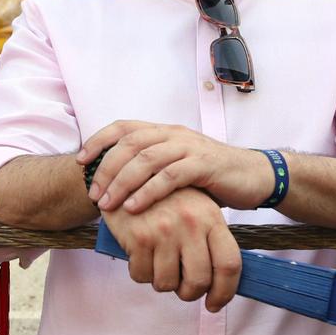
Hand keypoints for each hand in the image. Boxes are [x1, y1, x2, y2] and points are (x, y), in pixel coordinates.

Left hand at [83, 121, 273, 214]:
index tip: (80, 162)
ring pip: (147, 159)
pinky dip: (149, 191)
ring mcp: (190, 147)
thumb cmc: (211, 177)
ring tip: (107, 204)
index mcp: (164, 131)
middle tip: (93, 193)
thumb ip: (152, 171)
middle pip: (130, 143)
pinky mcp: (205, 165)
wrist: (255, 176)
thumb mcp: (177, 169)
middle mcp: (174, 134)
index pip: (124, 127)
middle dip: (106, 168)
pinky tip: (135, 207)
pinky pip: (170, 176)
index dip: (98, 141)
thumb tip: (114, 188)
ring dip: (122, 182)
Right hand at [99, 188, 240, 310]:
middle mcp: (190, 223)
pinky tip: (141, 256)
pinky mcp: (139, 238)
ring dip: (162, 282)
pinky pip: (142, 276)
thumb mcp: (196, 210)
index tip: (214, 303)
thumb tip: (220, 281)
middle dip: (189, 293)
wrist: (127, 179)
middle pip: (198, 281)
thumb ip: (210, 241)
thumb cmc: (166, 200)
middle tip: (182, 288)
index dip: (224, 292)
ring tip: (159, 264)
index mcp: (211, 217)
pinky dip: (140, 273)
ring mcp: (164, 231)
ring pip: (167, 283)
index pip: (229, 264)